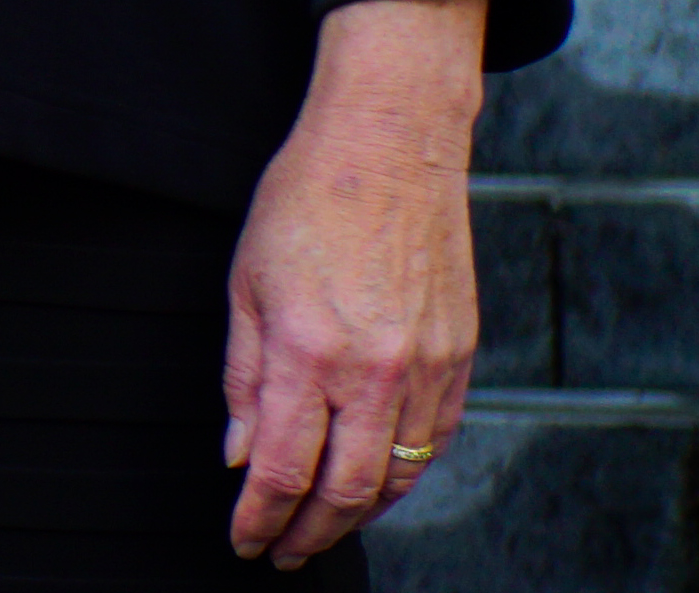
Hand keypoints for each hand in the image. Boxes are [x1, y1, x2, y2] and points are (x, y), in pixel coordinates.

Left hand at [223, 0, 482, 565]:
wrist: (391, 147)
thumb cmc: (308, 199)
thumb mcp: (245, 281)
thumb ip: (241, 376)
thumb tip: (238, 452)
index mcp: (307, 349)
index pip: (281, 466)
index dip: (259, 516)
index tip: (244, 539)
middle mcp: (373, 369)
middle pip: (345, 491)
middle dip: (308, 534)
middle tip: (282, 550)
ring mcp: (425, 368)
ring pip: (397, 477)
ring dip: (357, 515)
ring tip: (322, 526)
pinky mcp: (460, 358)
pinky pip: (432, 442)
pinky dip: (403, 475)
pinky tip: (375, 482)